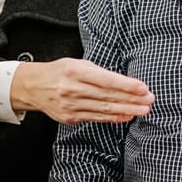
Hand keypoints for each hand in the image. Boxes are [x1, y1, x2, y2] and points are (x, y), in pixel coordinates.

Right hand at [11, 58, 154, 125]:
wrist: (32, 87)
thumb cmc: (59, 72)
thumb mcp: (77, 64)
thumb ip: (99, 72)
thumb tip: (125, 82)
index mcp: (75, 71)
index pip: (106, 80)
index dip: (127, 85)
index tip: (143, 88)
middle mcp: (72, 89)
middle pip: (108, 96)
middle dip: (132, 99)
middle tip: (149, 100)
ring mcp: (71, 106)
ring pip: (104, 110)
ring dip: (127, 110)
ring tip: (143, 110)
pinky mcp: (70, 118)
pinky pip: (96, 118)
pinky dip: (113, 118)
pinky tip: (126, 116)